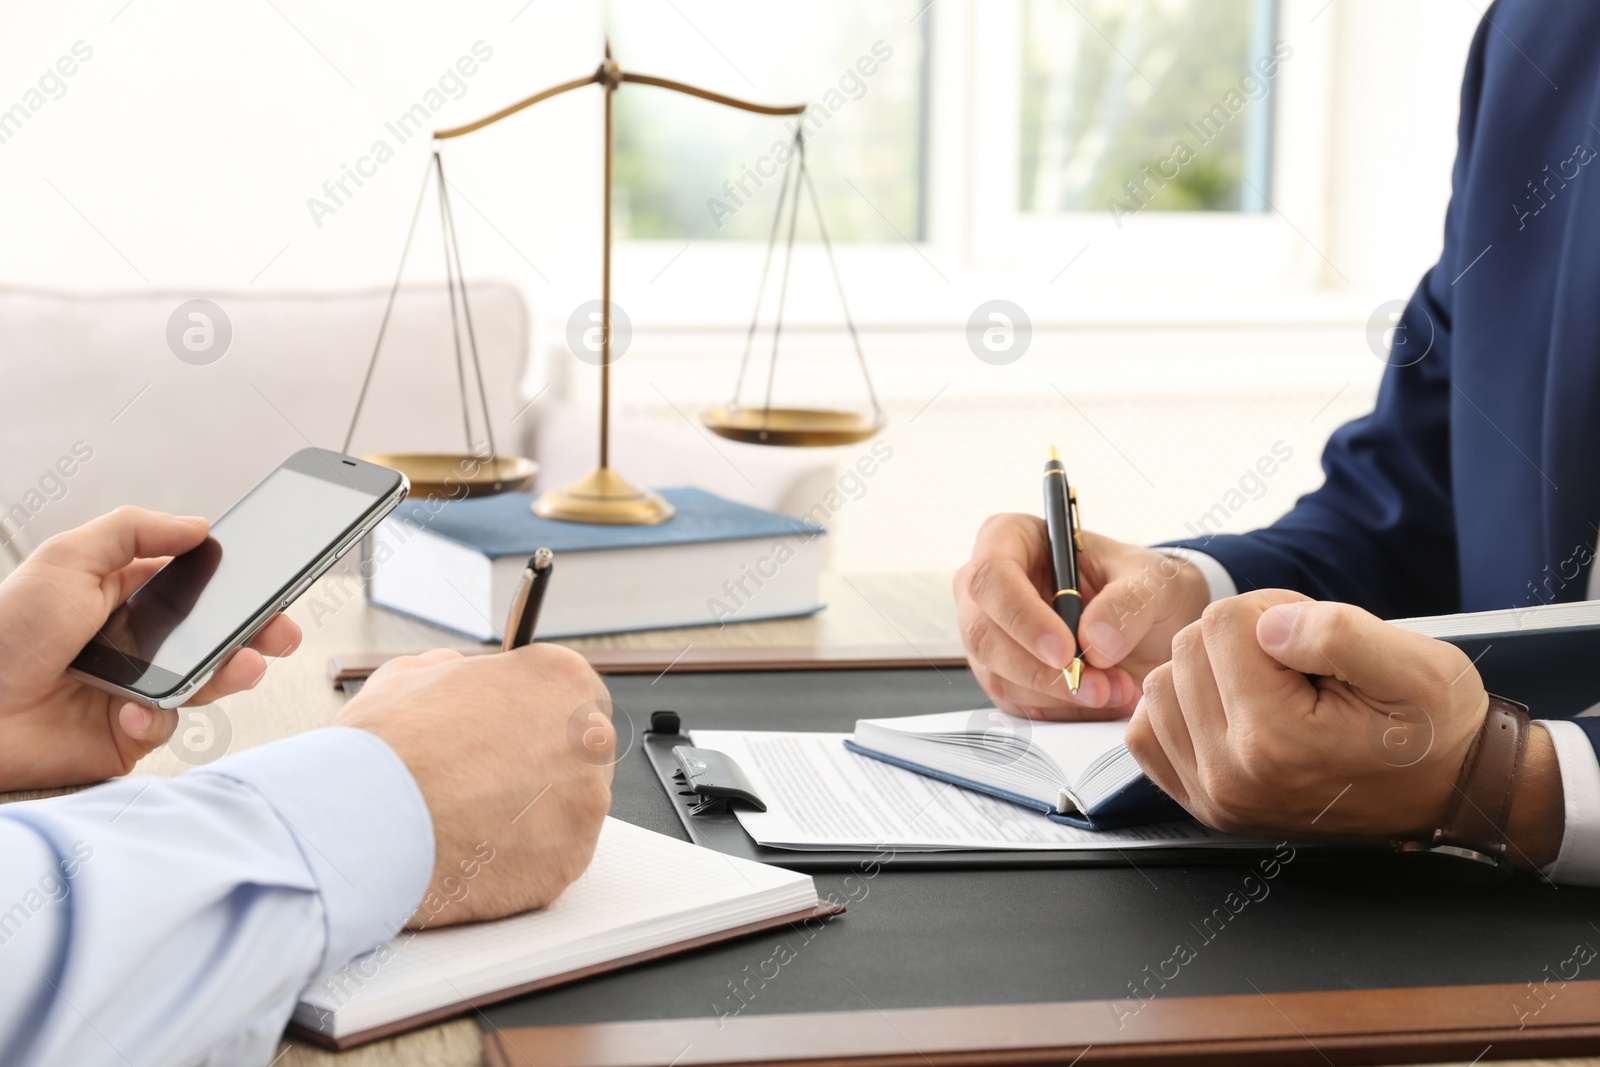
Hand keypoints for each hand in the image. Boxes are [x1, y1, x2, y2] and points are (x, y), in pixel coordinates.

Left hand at [0, 507, 301, 790]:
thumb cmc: (3, 635)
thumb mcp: (65, 559)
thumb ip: (133, 529)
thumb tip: (197, 524)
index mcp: (123, 595)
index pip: (195, 584)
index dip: (235, 585)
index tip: (270, 583)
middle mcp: (136, 641)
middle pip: (215, 634)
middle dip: (256, 633)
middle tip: (281, 633)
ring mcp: (136, 688)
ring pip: (206, 679)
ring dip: (229, 674)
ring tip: (243, 667)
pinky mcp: (129, 733)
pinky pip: (169, 725)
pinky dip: (159, 719)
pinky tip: (135, 714)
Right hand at [335, 645, 614, 927]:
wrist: (364, 823)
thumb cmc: (385, 750)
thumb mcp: (411, 675)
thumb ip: (457, 672)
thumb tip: (459, 675)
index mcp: (560, 681)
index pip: (573, 695)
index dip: (535, 718)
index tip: (513, 736)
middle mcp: (588, 737)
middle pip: (579, 753)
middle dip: (540, 766)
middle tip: (484, 782)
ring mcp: (585, 803)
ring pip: (570, 809)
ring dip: (532, 815)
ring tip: (469, 819)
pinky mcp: (570, 861)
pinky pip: (552, 858)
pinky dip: (520, 860)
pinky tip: (475, 851)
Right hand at [954, 514, 1210, 718]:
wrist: (1153, 625)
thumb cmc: (1141, 585)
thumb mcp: (1152, 580)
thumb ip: (1128, 603)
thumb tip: (1095, 641)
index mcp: (1011, 539)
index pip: (991, 576)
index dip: (1021, 617)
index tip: (1064, 651)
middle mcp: (989, 588)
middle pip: (984, 634)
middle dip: (1042, 671)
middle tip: (1098, 686)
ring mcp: (990, 634)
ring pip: (998, 676)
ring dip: (1059, 695)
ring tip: (1117, 689)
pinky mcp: (1003, 676)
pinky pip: (1017, 704)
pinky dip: (1062, 710)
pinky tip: (1103, 698)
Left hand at [1127, 590, 1561, 862]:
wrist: (1446, 792)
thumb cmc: (1432, 730)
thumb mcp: (1417, 667)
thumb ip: (1339, 634)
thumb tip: (1266, 624)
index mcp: (1276, 740)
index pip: (1222, 620)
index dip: (1273, 610)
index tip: (1314, 640)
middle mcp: (1231, 776)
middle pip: (1188, 648)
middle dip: (1240, 638)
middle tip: (1299, 665)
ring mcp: (1212, 795)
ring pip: (1161, 683)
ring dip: (1209, 672)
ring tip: (1272, 688)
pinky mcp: (1201, 803)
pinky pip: (1147, 729)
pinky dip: (1181, 707)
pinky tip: (1233, 709)